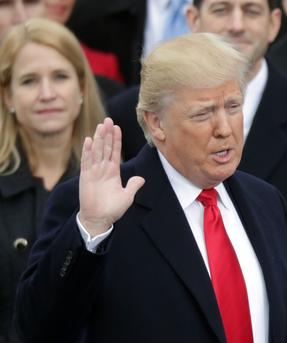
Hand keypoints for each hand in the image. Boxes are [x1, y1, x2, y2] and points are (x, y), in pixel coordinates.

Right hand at [78, 118, 144, 235]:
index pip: (115, 152)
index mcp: (113, 172)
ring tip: (101, 125)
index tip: (117, 127)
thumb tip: (141, 179)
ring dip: (99, 138)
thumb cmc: (112, 209)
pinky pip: (87, 161)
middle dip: (107, 134)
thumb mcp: (127, 197)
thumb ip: (133, 186)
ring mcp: (94, 172)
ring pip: (97, 151)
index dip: (116, 139)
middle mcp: (103, 169)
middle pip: (105, 147)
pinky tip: (89, 140)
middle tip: (108, 119)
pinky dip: (88, 151)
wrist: (99, 219)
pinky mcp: (86, 177)